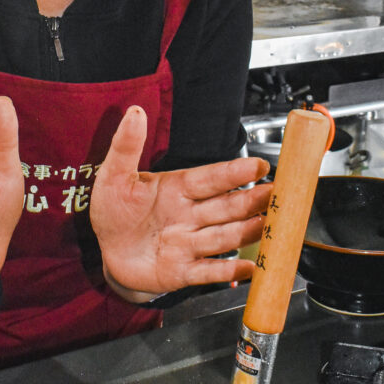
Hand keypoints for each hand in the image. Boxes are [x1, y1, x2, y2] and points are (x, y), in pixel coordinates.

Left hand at [89, 106, 270, 301]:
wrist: (107, 252)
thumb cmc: (114, 212)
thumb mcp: (114, 175)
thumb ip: (127, 146)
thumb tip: (135, 112)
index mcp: (177, 188)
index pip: (210, 178)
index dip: (234, 172)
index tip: (258, 166)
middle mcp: (188, 215)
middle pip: (226, 207)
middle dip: (252, 200)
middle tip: (277, 194)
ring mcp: (188, 243)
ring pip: (223, 236)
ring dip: (247, 231)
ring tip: (270, 225)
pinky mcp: (182, 271)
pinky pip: (208, 270)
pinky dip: (229, 271)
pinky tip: (251, 269)